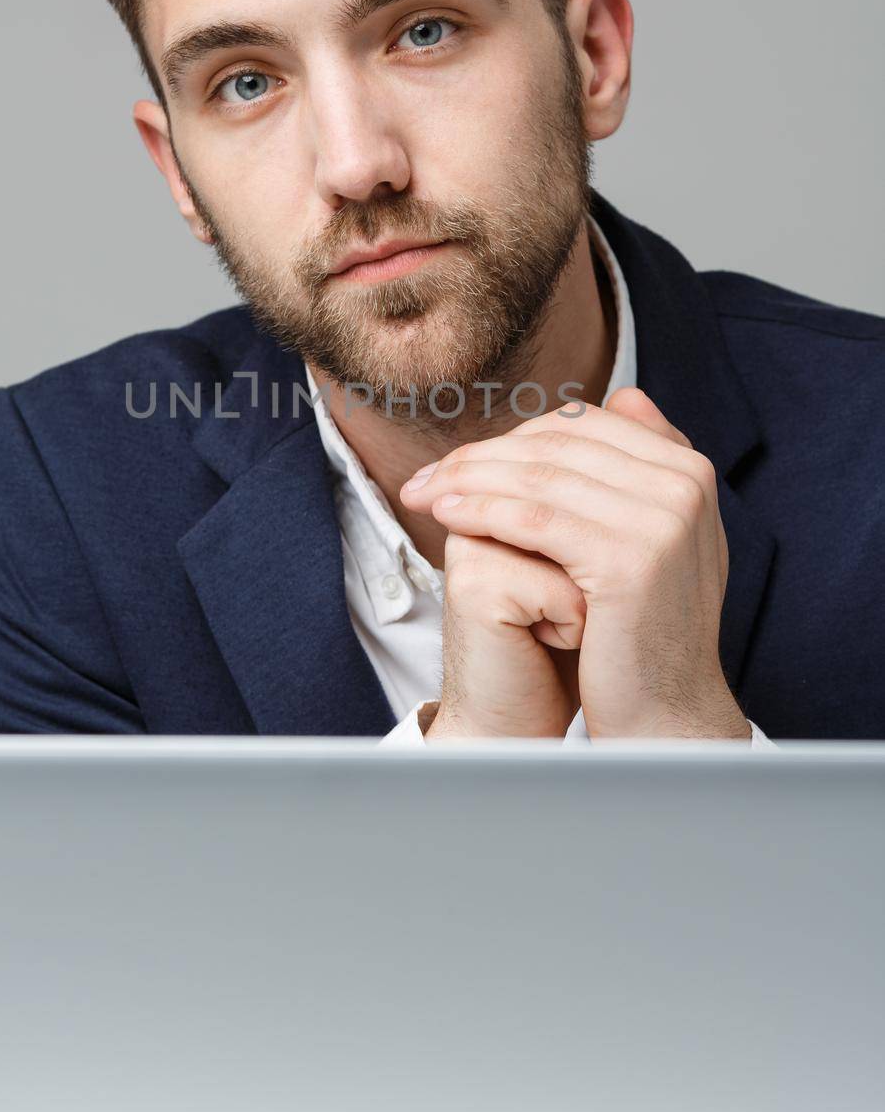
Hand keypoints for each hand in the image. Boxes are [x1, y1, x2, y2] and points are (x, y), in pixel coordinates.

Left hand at [400, 387, 749, 739]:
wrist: (668, 714)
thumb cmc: (641, 631)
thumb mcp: (652, 536)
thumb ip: (639, 470)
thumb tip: (624, 397)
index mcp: (688, 470)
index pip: (582, 428)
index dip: (512, 439)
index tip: (461, 462)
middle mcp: (685, 484)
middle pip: (557, 447)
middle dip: (481, 458)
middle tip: (427, 477)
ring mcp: (663, 519)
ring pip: (539, 478)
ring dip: (468, 480)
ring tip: (422, 494)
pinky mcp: (629, 558)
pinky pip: (534, 519)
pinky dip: (482, 511)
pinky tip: (446, 515)